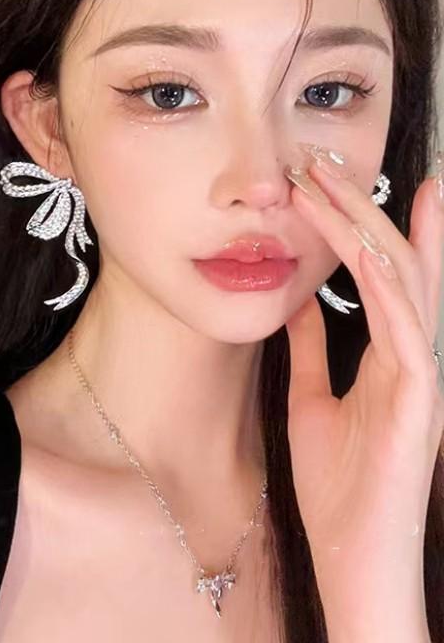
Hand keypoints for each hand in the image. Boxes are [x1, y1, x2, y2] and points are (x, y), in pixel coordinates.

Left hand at [283, 148, 443, 628]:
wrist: (353, 558)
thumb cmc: (339, 487)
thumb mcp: (312, 399)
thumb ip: (312, 351)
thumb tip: (296, 303)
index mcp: (390, 356)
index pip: (385, 274)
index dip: (369, 223)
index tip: (338, 178)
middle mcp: (414, 357)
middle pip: (396, 263)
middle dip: (363, 208)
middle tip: (327, 159)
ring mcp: (422, 378)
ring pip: (404, 283)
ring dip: (368, 229)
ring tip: (335, 181)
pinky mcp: (418, 405)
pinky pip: (405, 331)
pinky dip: (386, 285)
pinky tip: (364, 248)